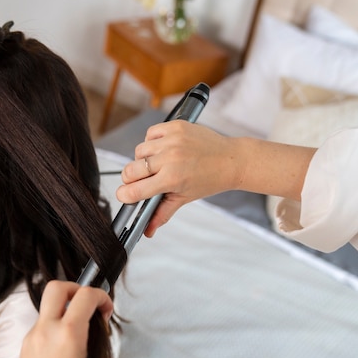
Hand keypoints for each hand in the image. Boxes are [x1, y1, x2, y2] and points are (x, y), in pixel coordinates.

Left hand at [15, 280, 112, 357]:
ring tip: (78, 327)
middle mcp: (46, 330)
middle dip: (75, 289)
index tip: (105, 308)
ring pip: (48, 306)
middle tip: (87, 304)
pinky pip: (42, 323)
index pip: (85, 295)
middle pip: (57, 287)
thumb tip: (97, 318)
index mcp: (68, 335)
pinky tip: (64, 343)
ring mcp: (32, 336)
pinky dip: (55, 324)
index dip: (101, 296)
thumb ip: (95, 336)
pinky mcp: (25, 344)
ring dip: (65, 309)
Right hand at [116, 120, 241, 236]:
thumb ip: (162, 213)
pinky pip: (150, 134)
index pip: (133, 190)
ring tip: (157, 164)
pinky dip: (152, 142)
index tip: (125, 195)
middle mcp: (170, 159)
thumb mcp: (184, 198)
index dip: (124, 195)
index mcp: (171, 180)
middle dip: (131, 178)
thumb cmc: (210, 180)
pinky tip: (162, 149)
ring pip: (138, 151)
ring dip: (142, 159)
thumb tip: (148, 231)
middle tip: (140, 181)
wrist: (232, 159)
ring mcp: (172, 141)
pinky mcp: (176, 127)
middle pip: (130, 170)